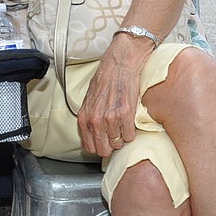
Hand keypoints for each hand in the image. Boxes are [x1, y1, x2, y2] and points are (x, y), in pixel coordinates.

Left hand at [76, 38, 152, 156]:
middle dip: (110, 145)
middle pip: (104, 150)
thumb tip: (92, 136)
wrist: (118, 65)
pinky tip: (129, 119)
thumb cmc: (104, 80)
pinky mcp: (126, 115)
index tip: (104, 142)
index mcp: (84, 118)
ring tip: (122, 123)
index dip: (98, 147)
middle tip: (115, 135)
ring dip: (122, 137)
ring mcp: (110, 119)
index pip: (89, 147)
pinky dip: (131, 131)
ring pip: (119, 144)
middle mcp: (95, 121)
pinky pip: (130, 136)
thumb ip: (89, 119)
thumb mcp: (89, 101)